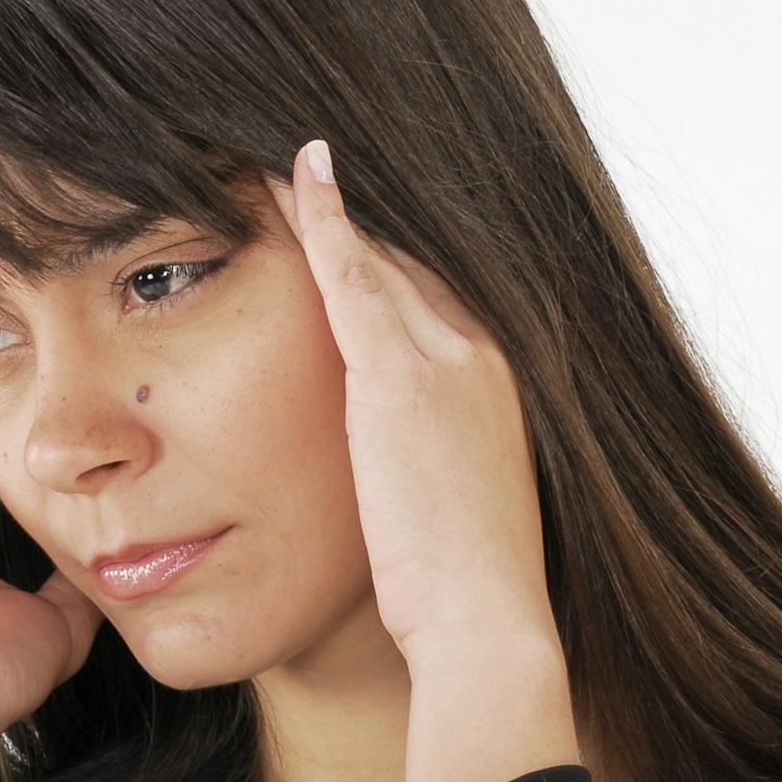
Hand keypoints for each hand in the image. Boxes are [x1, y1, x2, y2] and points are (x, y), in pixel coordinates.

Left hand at [264, 141, 564, 669]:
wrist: (489, 624)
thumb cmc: (463, 593)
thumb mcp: (453, 512)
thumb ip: (426, 466)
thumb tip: (394, 471)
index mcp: (495, 385)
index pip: (432, 295)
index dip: (385, 252)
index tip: (347, 219)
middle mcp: (481, 357)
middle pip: (409, 263)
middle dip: (359, 218)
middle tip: (304, 162)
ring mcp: (445, 362)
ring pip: (381, 257)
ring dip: (332, 205)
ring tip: (287, 156)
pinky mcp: (399, 381)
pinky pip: (355, 278)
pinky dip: (324, 221)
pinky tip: (297, 174)